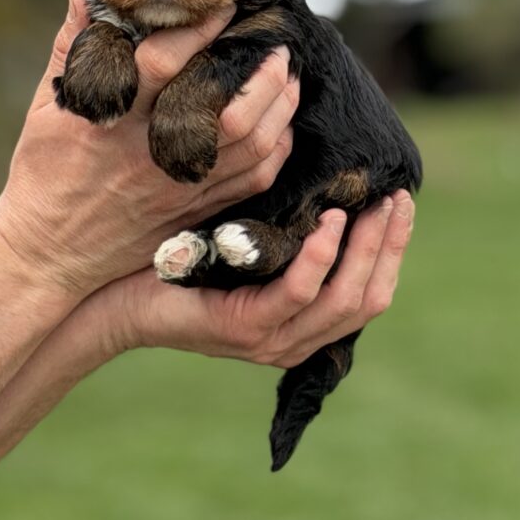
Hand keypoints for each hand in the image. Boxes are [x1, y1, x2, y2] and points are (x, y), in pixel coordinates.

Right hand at [0, 0, 298, 297]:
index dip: (197, 30)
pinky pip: (251, 182)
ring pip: (250, 146)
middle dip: (261, 73)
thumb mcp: (47, 107)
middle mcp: (150, 155)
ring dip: (279, 107)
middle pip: (226, 110)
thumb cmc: (43, 172)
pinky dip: (275, 151)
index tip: (224, 7)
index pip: (162, 64)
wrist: (48, 253)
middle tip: (278, 45)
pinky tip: (281, 127)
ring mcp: (178, 188)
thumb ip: (70, 48)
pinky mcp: (193, 212)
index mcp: (111, 122)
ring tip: (287, 77)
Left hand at [101, 191, 414, 366]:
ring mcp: (270, 340)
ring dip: (364, 249)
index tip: (401, 201)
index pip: (370, 294)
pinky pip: (298, 292)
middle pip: (368, 298)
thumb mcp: (247, 244)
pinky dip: (320, 255)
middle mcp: (294, 340)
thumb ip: (288, 229)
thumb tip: (327, 178)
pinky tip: (329, 220)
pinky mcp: (243, 329)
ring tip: (372, 204)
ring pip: (342, 298)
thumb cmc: (182, 262)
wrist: (118, 294)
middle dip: (389, 246)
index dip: (392, 249)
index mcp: (301, 324)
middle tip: (396, 197)